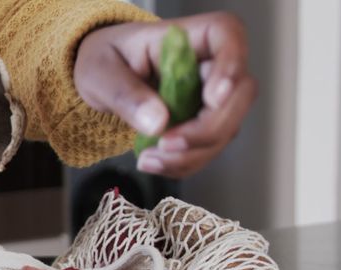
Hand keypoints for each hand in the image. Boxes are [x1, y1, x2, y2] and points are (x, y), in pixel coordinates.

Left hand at [74, 12, 256, 177]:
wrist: (102, 80)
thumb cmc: (104, 61)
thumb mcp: (100, 72)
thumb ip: (125, 93)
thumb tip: (158, 122)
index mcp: (189, 36)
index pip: (227, 35)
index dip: (230, 67)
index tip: (211, 98)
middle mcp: (211, 63)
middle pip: (240, 93)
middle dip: (207, 129)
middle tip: (166, 143)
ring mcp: (213, 97)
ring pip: (227, 128)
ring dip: (191, 154)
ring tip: (148, 159)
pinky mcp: (206, 124)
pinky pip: (209, 149)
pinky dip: (183, 163)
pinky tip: (155, 162)